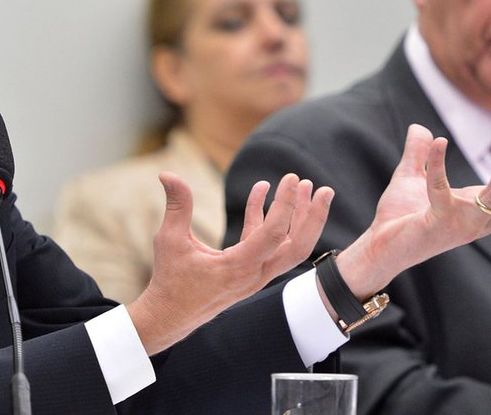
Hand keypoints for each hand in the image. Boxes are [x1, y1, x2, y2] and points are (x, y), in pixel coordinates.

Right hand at [127, 171, 333, 354]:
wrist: (171, 316)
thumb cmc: (170, 280)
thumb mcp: (170, 240)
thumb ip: (176, 206)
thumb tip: (167, 173)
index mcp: (238, 268)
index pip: (273, 235)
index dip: (285, 206)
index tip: (291, 180)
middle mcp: (255, 274)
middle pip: (298, 248)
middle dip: (314, 218)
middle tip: (324, 189)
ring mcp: (256, 275)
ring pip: (288, 247)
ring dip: (299, 218)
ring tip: (305, 186)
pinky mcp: (250, 272)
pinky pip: (267, 243)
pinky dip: (267, 218)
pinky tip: (261, 190)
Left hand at [334, 124, 490, 299]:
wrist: (377, 247)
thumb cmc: (399, 218)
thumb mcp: (411, 179)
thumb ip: (418, 155)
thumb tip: (419, 128)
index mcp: (476, 208)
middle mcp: (476, 220)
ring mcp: (459, 224)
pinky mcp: (437, 223)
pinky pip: (441, 191)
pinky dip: (438, 165)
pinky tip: (437, 141)